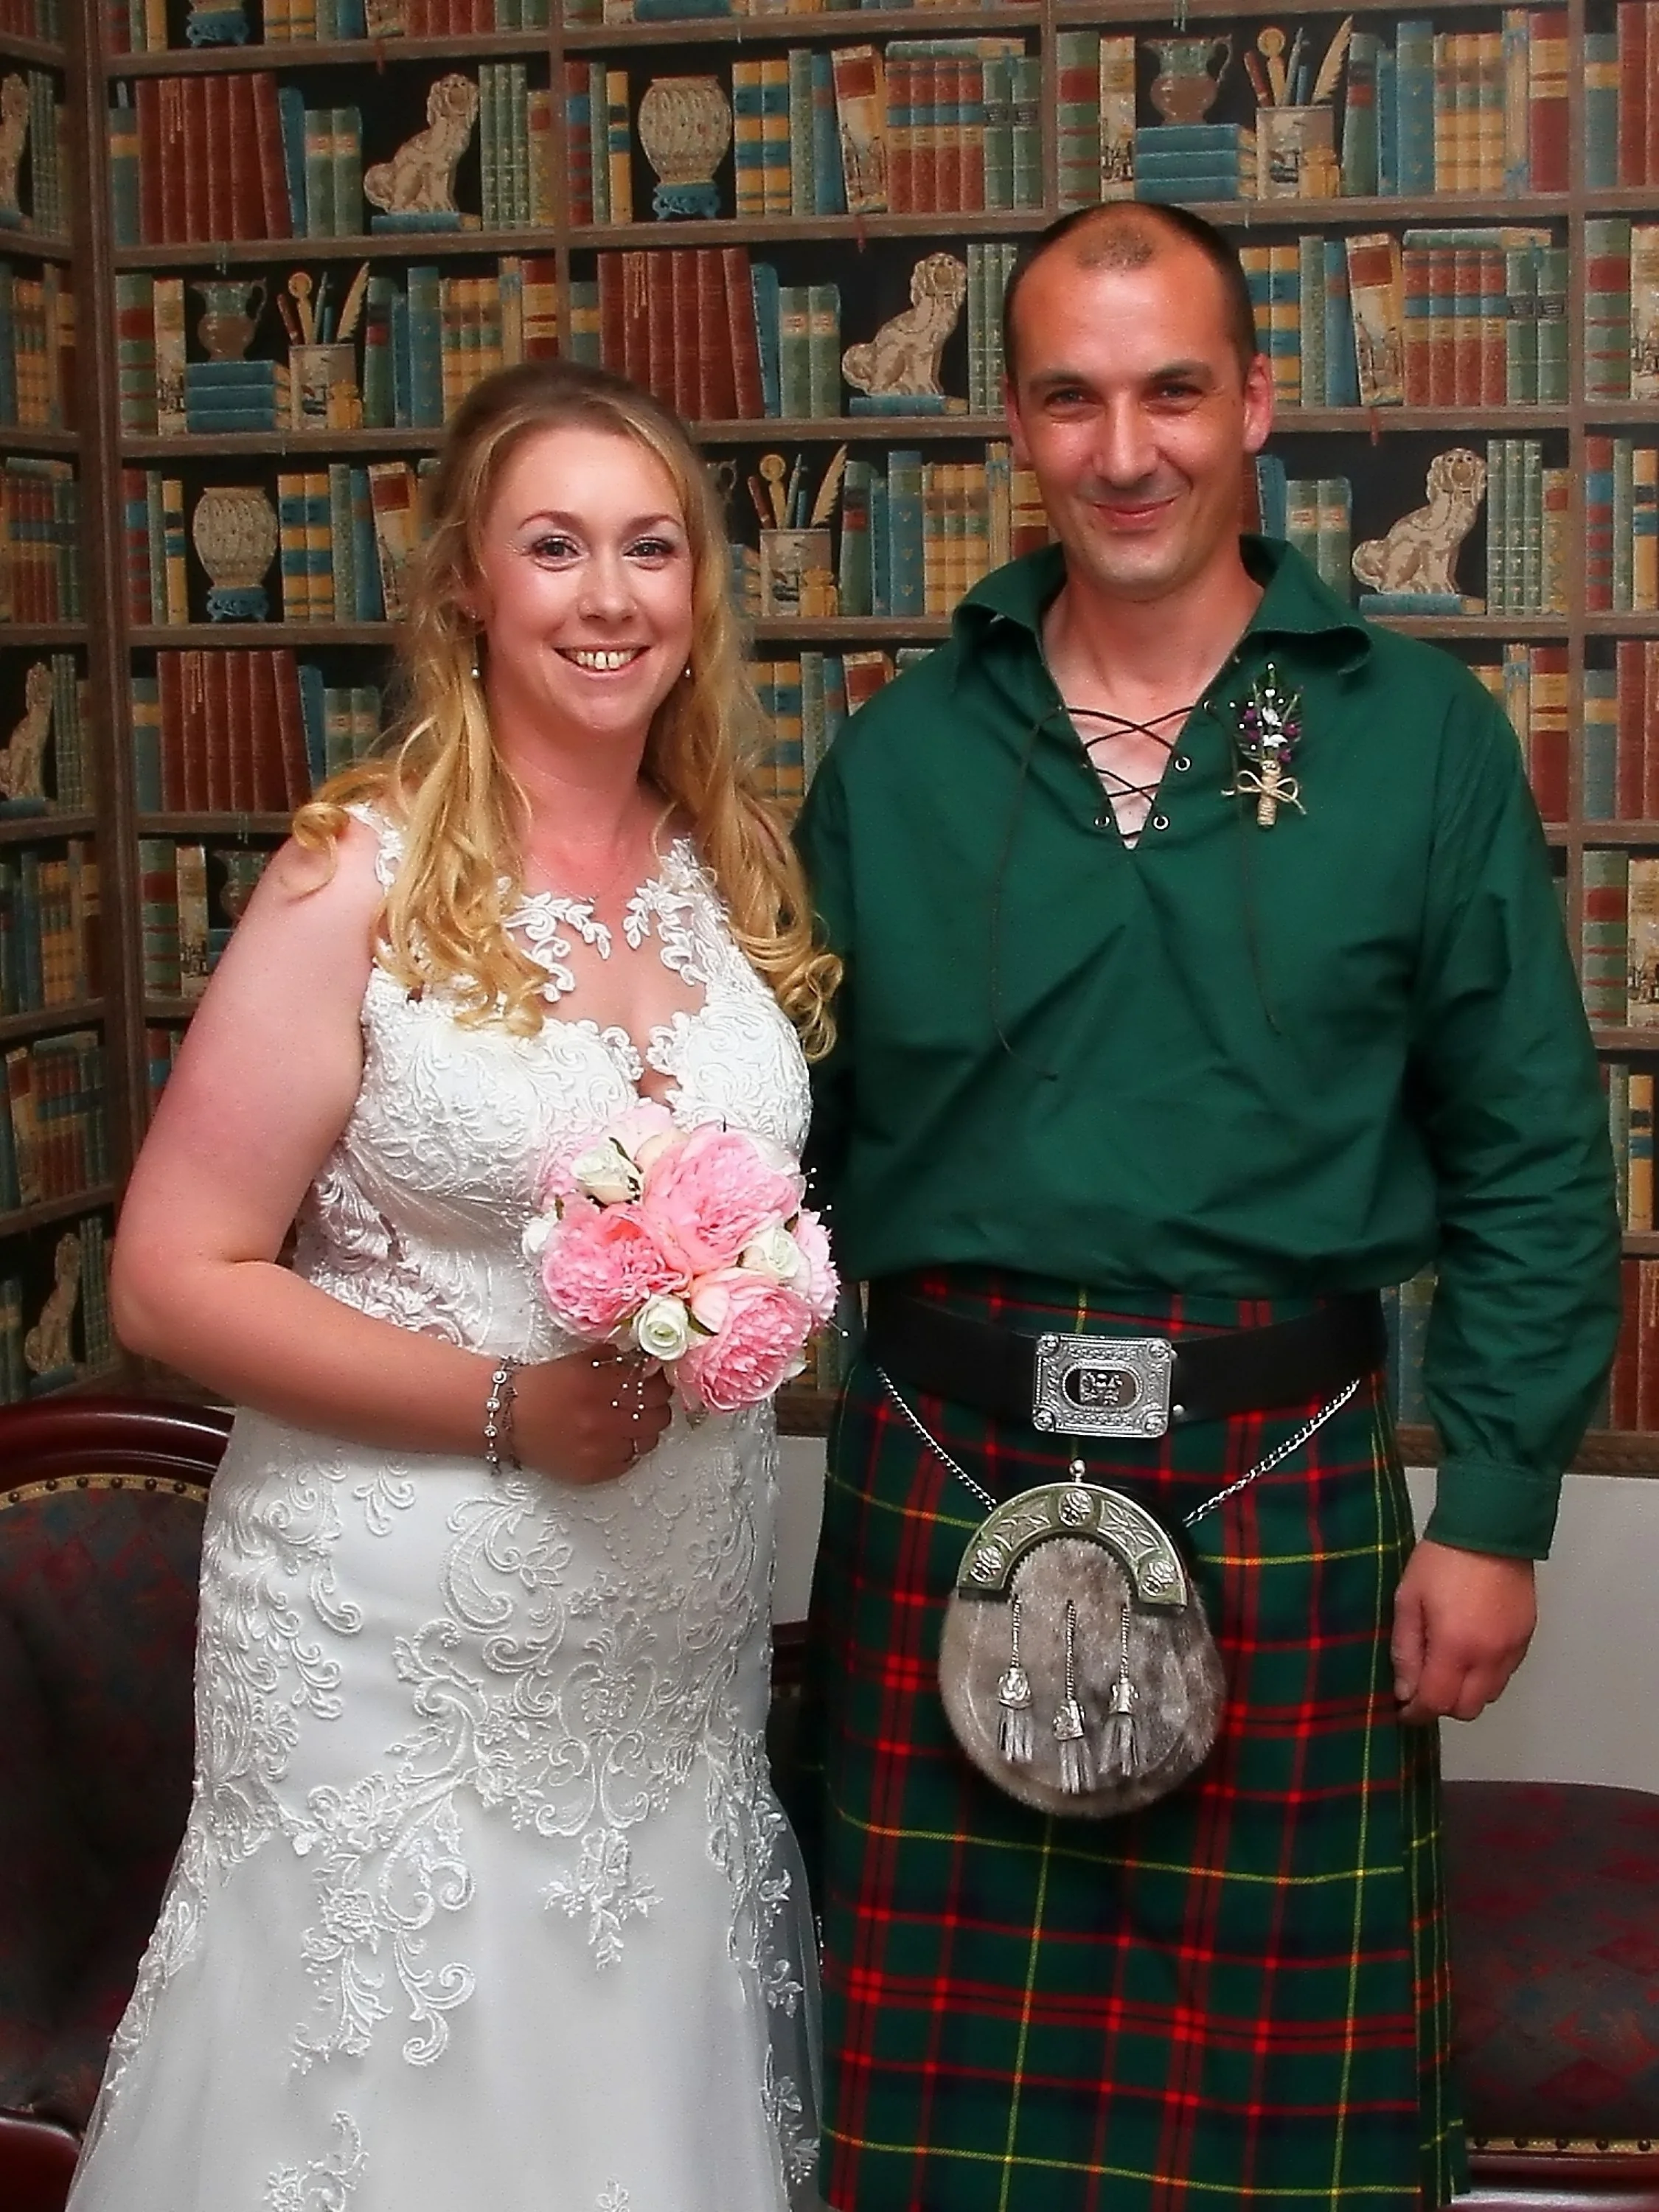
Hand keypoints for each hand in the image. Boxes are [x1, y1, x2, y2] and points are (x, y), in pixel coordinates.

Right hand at [512, 1347, 672, 1485]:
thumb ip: (612, 1358)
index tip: (656, 1381)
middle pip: (657, 1416)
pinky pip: (628, 1462)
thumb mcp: (578, 1361)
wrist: (507, 1416)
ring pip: (647, 1442)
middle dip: (657, 1406)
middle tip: (649, 1401)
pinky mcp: (592, 1471)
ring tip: (634, 1422)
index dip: (660, 1384)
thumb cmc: (542, 1385)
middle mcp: (603, 1419)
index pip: (654, 1388)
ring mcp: (599, 1449)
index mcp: (600, 1385)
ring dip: (645, 1430)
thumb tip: (644, 1359)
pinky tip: (619, 1440)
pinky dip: (628, 1450)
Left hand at [1390, 1539, 1536, 1724]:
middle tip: (1423, 1685)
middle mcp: (1490, 1657)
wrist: (1490, 1528)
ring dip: (1467, 1692)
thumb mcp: (1408, 1599)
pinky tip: (1470, 1651)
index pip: (1438, 1702)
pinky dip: (1486, 1675)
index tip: (1402, 1710)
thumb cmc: (1440, 1561)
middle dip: (1443, 1705)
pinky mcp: (1527, 1637)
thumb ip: (1406, 1650)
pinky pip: (1506, 1673)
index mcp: (1457, 1647)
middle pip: (1468, 1709)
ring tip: (1447, 1666)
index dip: (1417, 1713)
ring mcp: (1513, 1648)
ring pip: (1490, 1695)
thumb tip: (1405, 1691)